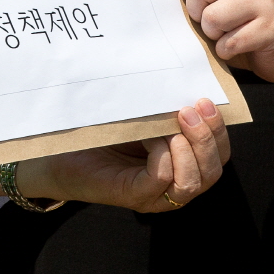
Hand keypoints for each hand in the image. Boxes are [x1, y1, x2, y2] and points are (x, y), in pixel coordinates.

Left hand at [4, 100, 228, 212]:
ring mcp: (154, 196)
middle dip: (211, 138)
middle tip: (197, 107)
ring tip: (180, 118)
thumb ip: (162, 108)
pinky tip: (153, 134)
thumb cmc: (96, 133)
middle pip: (212, 171)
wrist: (54, 154)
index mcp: (179, 165)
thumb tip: (186, 77)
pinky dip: (164, 154)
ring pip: (194, 181)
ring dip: (193, 147)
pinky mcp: (133, 196)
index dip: (220, 130)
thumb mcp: (139, 116)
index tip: (207, 97)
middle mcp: (172, 185)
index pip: (218, 156)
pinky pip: (162, 178)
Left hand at [175, 0, 273, 109]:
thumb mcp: (222, 2)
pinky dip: (226, 52)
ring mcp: (262, 2)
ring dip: (213, 35)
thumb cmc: (244, 26)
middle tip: (210, 23)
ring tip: (225, 35)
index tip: (192, 0)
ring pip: (213, 17)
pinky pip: (230, 43)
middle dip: (197, 13)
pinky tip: (236, 49)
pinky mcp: (271, 28)